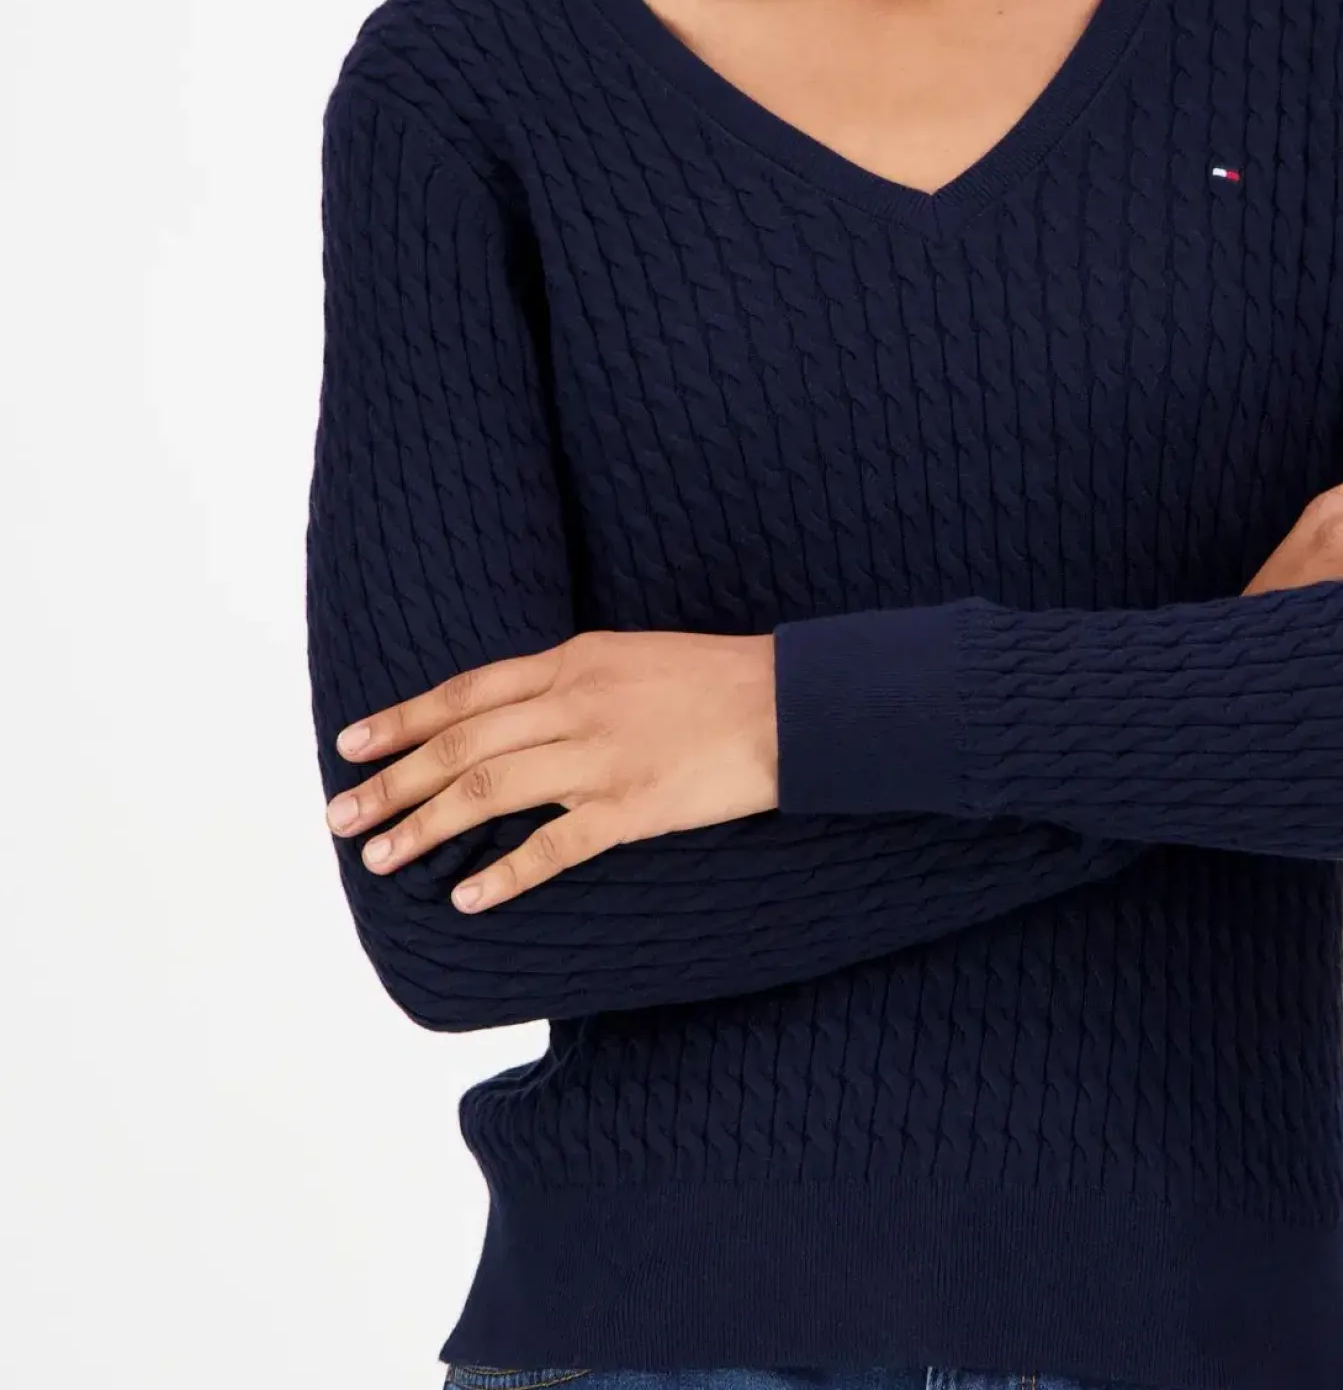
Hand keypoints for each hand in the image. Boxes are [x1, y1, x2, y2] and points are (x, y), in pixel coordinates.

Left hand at [323, 627, 778, 910]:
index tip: (353, 743)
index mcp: (573, 660)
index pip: (467, 692)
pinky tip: (466, 897)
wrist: (790, 701)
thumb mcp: (632, 656)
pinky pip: (554, 845)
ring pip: (489, 790)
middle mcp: (574, 703)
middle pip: (461, 743)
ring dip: (426, 825)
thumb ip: (572, 680)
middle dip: (393, 781)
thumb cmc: (718, 678)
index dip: (404, 719)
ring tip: (379, 855)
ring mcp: (600, 756)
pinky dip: (505, 873)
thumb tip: (516, 712)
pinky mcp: (632, 808)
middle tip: (339, 815)